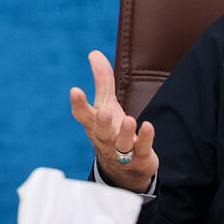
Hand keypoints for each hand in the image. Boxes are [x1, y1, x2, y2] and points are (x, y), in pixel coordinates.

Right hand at [69, 50, 157, 191]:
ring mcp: (122, 150)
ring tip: (129, 120)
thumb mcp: (106, 104)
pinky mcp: (139, 157)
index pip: (83, 115)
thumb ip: (102, 80)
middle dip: (102, 123)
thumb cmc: (111, 129)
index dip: (78, 104)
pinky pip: (141, 148)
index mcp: (94, 125)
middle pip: (101, 132)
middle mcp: (105, 139)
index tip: (75, 91)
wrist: (124, 170)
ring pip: (121, 143)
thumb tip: (94, 53)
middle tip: (103, 112)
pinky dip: (145, 138)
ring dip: (125, 132)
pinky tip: (148, 126)